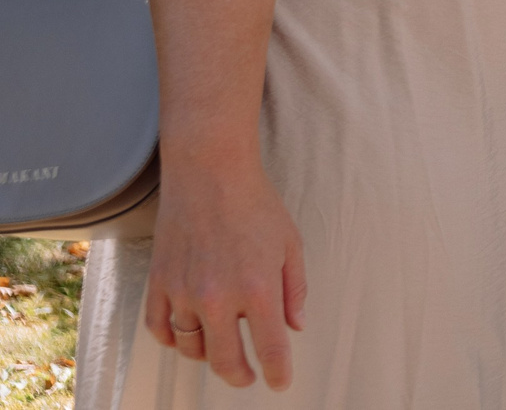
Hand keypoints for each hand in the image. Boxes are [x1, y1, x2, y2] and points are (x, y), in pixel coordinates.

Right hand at [143, 160, 307, 388]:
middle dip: (239, 375)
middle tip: (248, 375)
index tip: (280, 383)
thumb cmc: (256, 205)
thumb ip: (295, 289)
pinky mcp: (158, 283)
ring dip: (207, 354)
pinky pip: (159, 329)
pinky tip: (188, 335)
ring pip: (190, 347)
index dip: (277, 372)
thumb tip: (295, 327)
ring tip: (221, 348)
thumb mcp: (291, 244)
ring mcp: (183, 292)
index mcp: (258, 288)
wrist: (209, 174)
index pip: (269, 348)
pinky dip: (172, 339)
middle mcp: (218, 297)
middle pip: (224, 360)